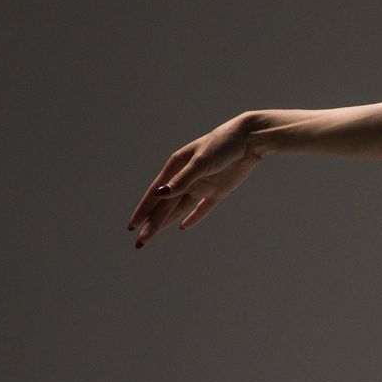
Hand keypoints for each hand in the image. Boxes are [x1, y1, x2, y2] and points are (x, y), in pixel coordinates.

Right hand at [128, 113, 262, 248]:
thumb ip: (182, 180)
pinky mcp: (218, 190)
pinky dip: (193, 217)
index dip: (143, 211)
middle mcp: (186, 177)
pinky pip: (202, 208)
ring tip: (152, 234)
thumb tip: (158, 194)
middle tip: (141, 243)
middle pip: (166, 205)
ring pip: (180, 208)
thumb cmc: (222, 144)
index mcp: (176, 167)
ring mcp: (202, 185)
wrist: (250, 139)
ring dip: (166, 222)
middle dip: (152, 224)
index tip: (132, 226)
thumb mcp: (201, 162)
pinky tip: (183, 227)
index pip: (155, 194)